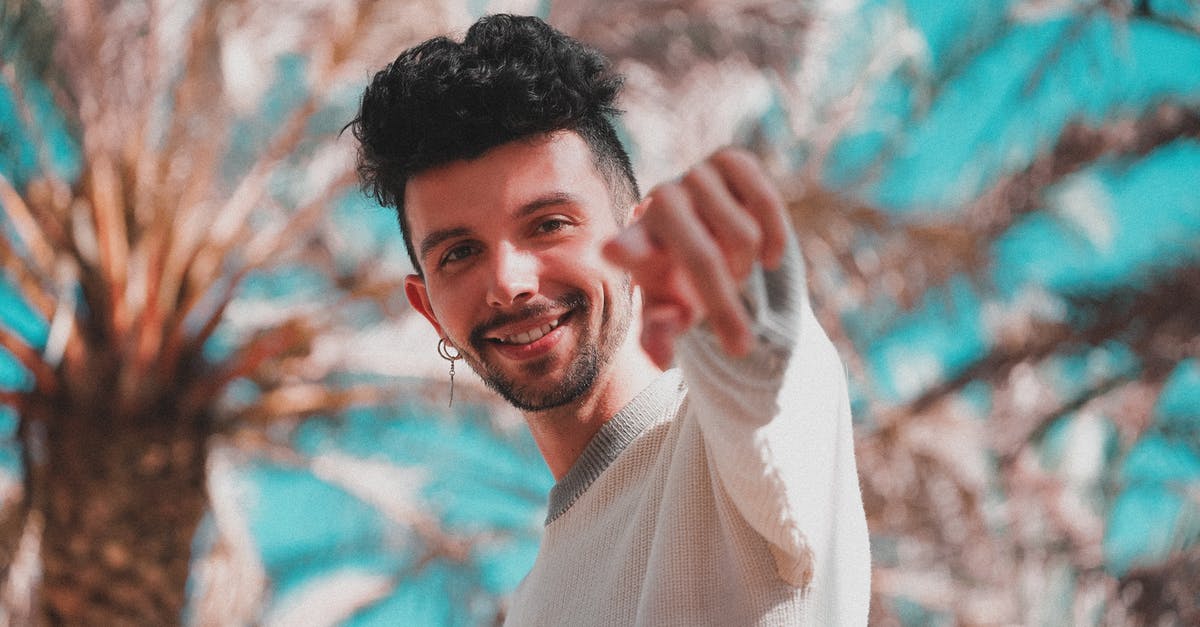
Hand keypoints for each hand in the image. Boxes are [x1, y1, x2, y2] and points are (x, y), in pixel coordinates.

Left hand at [602, 147, 788, 368]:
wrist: (711, 236)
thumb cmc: (683, 279)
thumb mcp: (672, 311)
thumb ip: (661, 334)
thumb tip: (659, 356)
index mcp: (636, 241)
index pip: (629, 246)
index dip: (626, 248)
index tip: (614, 251)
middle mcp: (661, 201)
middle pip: (703, 259)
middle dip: (725, 308)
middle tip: (738, 346)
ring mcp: (695, 175)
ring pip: (744, 236)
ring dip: (747, 266)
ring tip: (735, 270)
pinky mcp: (730, 159)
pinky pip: (767, 201)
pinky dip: (775, 236)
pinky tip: (767, 256)